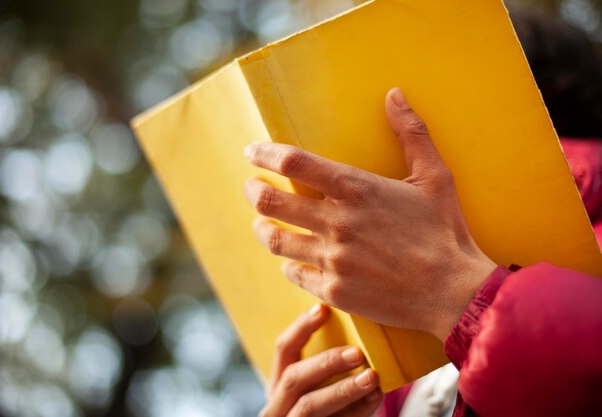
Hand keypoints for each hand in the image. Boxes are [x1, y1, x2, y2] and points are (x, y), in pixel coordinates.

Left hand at [244, 88, 495, 340]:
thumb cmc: (445, 232)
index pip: (293, 162)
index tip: (252, 152)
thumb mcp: (435, 177)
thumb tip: (395, 94)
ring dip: (262, 228)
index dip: (264, 154)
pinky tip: (292, 261)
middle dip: (252, 190)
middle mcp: (337, 223)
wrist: (454, 292)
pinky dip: (289, 265)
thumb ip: (411, 133)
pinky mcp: (334, 290)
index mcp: (356, 189)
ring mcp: (332, 259)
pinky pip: (294, 274)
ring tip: (262, 223)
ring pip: (275, 240)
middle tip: (250, 186)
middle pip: (270, 202)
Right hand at [260, 304, 382, 416]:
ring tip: (371, 378)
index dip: (301, 327)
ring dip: (343, 390)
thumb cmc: (322, 412)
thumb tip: (359, 332)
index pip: (283, 348)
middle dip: (326, 362)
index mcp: (278, 384)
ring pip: (309, 407)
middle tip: (357, 353)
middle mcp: (277, 405)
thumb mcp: (311, 390)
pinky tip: (375, 399)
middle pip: (294, 378)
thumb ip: (323, 368)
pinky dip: (356, 412)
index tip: (323, 309)